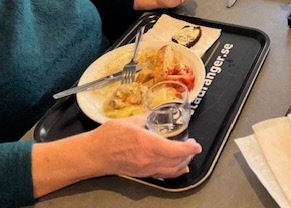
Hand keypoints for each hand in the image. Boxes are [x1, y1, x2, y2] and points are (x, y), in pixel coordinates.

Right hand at [31, 116, 201, 197]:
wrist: (94, 153)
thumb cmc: (109, 136)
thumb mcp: (131, 121)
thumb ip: (147, 119)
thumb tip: (155, 116)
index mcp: (148, 144)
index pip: (176, 150)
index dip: (190, 149)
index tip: (196, 145)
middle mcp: (149, 159)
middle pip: (176, 162)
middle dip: (188, 155)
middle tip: (193, 147)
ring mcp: (145, 169)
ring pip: (170, 170)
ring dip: (182, 164)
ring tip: (188, 157)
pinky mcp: (141, 173)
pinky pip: (161, 175)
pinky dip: (172, 172)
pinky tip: (177, 168)